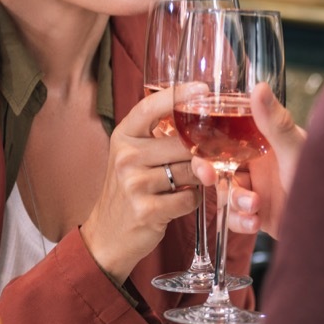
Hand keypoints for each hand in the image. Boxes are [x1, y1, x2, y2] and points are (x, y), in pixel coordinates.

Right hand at [80, 82, 205, 281]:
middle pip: (182, 143)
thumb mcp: (133, 156)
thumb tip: (200, 119)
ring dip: (199, 178)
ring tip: (190, 181)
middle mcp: (126, 156)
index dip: (178, 95)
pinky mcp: (146, 210)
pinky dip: (193, 200)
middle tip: (216, 152)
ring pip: (190, 170)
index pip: (150, 107)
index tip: (203, 88)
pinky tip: (182, 200)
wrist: (107, 235)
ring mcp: (134, 184)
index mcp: (123, 137)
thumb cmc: (128, 190)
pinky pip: (189, 198)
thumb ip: (158, 137)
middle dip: (203, 149)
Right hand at [191, 81, 304, 238]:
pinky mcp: (259, 215)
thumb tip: (259, 87)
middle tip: (210, 176)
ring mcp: (258, 190)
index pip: (229, 133)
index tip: (200, 146)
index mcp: (266, 141)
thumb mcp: (296, 151)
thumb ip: (275, 123)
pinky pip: (236, 217)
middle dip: (210, 171)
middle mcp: (259, 163)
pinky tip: (255, 222)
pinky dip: (241, 221)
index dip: (210, 138)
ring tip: (254, 206)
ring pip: (225, 192)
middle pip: (219, 163)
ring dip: (234, 200)